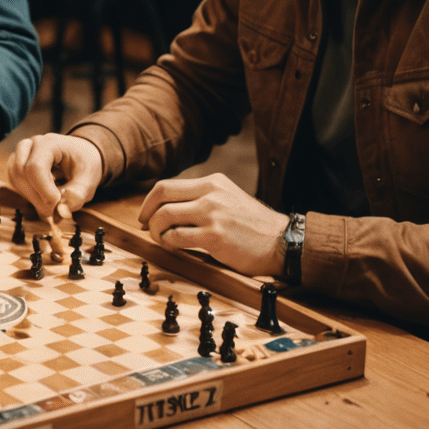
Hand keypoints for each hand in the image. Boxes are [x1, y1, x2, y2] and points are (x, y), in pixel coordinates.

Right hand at [7, 134, 104, 220]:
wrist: (81, 154)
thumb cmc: (85, 162)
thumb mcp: (89, 179)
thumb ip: (78, 195)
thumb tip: (61, 212)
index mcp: (49, 143)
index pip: (36, 167)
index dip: (45, 190)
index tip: (58, 204)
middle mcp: (30, 145)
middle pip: (22, 173)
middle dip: (38, 198)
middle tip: (55, 212)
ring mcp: (21, 153)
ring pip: (16, 178)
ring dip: (32, 198)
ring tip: (51, 204)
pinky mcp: (16, 164)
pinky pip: (15, 182)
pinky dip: (28, 195)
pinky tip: (43, 198)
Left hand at [136, 173, 288, 278]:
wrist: (282, 242)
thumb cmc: (254, 225)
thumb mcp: (228, 198)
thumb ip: (202, 198)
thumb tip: (169, 208)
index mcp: (212, 182)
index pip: (167, 185)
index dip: (149, 201)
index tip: (145, 214)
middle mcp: (210, 193)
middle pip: (161, 195)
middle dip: (146, 213)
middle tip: (145, 226)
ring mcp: (212, 213)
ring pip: (165, 216)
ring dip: (156, 230)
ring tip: (161, 239)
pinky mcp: (214, 235)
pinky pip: (177, 237)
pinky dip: (168, 242)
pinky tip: (173, 247)